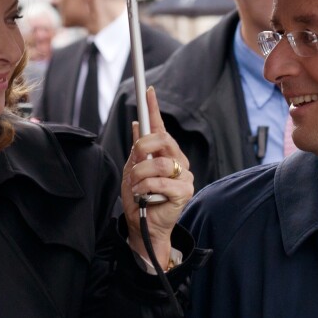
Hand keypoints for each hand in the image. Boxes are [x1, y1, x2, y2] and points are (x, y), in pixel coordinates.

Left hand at [121, 86, 193, 266]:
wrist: (143, 226)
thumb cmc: (139, 198)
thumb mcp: (133, 170)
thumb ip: (138, 149)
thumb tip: (137, 124)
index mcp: (165, 153)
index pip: (160, 127)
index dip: (153, 107)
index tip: (148, 90)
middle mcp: (178, 160)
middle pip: (163, 139)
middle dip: (143, 146)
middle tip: (135, 159)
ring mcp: (184, 175)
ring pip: (159, 163)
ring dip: (141, 174)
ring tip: (136, 186)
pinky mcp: (185, 191)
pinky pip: (162, 182)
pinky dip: (146, 188)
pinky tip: (142, 195)